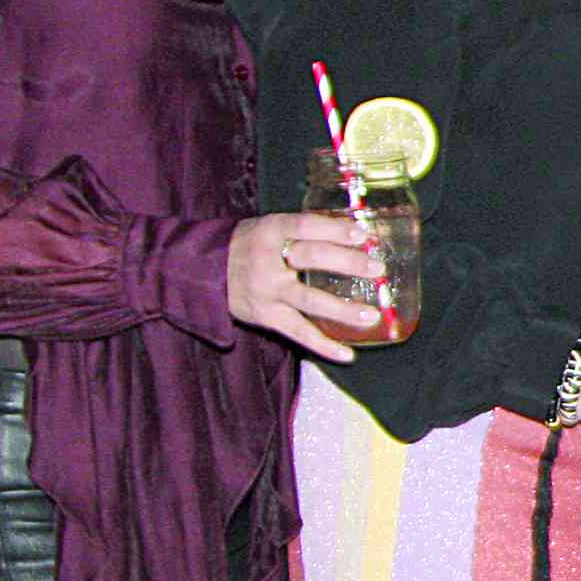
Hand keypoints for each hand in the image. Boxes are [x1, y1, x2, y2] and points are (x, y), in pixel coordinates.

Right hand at [225, 213, 385, 361]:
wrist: (203, 271)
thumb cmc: (251, 245)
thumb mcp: (271, 228)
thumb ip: (306, 231)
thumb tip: (359, 234)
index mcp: (270, 231)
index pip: (305, 226)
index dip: (334, 229)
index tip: (362, 235)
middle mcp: (268, 260)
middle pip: (311, 258)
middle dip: (347, 263)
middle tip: (378, 269)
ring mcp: (267, 291)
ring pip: (308, 300)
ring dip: (342, 310)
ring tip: (371, 316)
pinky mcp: (265, 316)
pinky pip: (298, 332)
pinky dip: (323, 345)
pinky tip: (348, 354)